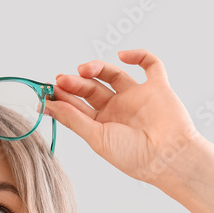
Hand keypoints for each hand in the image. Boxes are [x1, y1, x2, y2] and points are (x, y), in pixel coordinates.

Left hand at [45, 49, 204, 189]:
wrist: (167, 157)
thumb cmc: (132, 155)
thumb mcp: (96, 137)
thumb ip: (73, 119)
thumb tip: (46, 106)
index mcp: (102, 125)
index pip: (77, 106)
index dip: (62, 98)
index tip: (47, 92)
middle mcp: (118, 109)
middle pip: (91, 89)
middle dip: (75, 83)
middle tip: (62, 80)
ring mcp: (136, 97)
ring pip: (113, 74)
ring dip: (97, 69)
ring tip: (83, 69)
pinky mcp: (157, 87)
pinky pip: (151, 65)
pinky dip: (139, 55)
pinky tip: (123, 55)